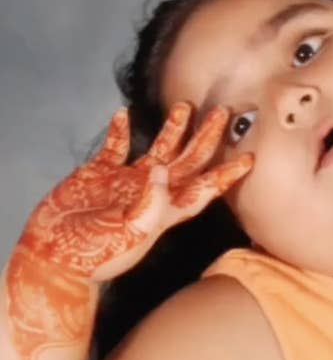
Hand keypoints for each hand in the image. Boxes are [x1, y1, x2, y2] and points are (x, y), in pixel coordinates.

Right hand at [16, 102, 252, 282]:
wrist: (55, 254)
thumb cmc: (97, 253)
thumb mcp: (132, 233)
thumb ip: (151, 202)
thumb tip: (162, 169)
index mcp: (166, 211)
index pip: (204, 189)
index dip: (227, 174)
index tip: (250, 157)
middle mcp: (151, 193)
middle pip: (188, 161)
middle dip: (206, 138)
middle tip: (223, 112)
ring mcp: (126, 181)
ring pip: (158, 149)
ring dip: (172, 128)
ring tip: (184, 105)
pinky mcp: (99, 173)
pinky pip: (115, 146)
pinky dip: (119, 130)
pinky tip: (122, 114)